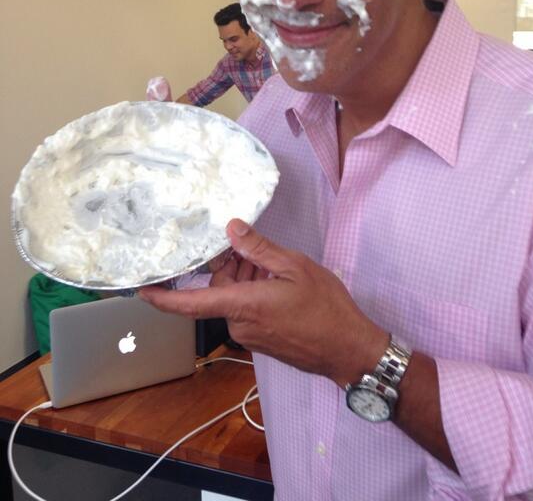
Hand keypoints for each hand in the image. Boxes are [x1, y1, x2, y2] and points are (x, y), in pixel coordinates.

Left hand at [139, 219, 387, 385]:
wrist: (348, 349)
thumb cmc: (325, 307)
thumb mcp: (295, 267)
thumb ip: (259, 249)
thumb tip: (232, 228)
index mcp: (243, 306)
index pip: (191, 303)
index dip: (162, 297)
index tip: (140, 289)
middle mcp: (239, 324)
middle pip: (219, 290)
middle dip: (230, 267)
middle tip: (251, 248)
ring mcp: (250, 336)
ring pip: (233, 299)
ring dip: (245, 279)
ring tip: (273, 265)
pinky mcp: (261, 341)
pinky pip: (245, 310)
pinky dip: (254, 292)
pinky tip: (276, 281)